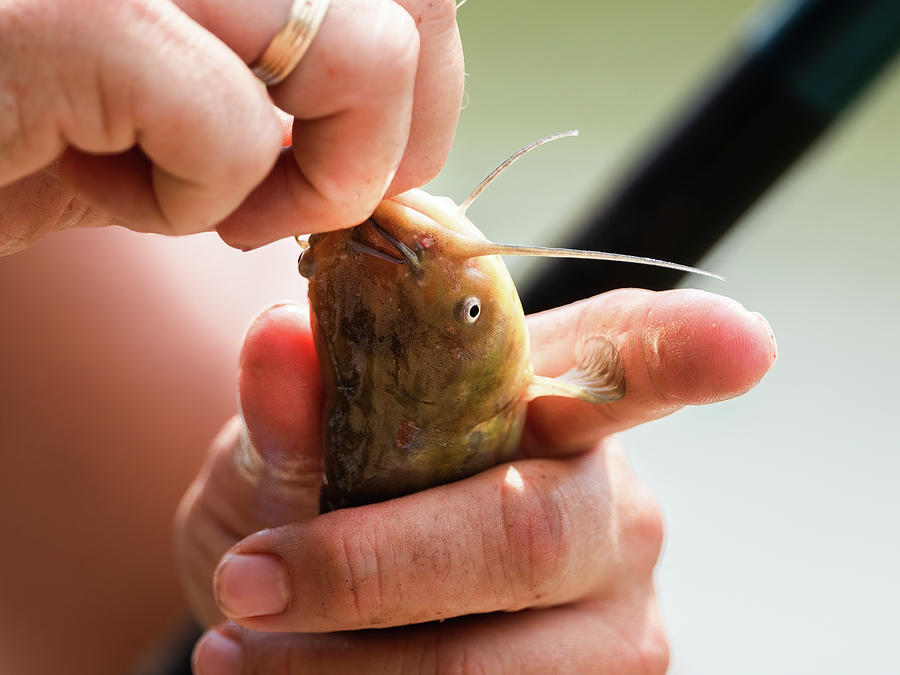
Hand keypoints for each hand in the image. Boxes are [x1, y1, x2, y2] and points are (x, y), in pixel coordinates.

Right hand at [0, 0, 462, 253]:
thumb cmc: (26, 120)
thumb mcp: (183, 85)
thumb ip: (296, 74)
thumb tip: (401, 101)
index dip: (426, 82)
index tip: (355, 156)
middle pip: (416, 2)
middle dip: (387, 141)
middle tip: (295, 194)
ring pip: (360, 54)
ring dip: (308, 178)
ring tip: (206, 198)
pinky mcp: (72, 9)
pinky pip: (233, 130)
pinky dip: (194, 200)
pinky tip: (115, 192)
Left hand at [174, 288, 775, 672]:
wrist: (301, 604)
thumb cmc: (310, 501)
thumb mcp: (283, 452)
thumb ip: (295, 410)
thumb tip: (277, 340)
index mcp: (547, 405)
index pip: (629, 359)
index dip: (685, 351)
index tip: (741, 342)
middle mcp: (605, 503)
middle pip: (530, 529)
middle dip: (374, 570)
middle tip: (250, 583)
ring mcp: (611, 614)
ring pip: (498, 660)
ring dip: (348, 665)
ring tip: (244, 649)